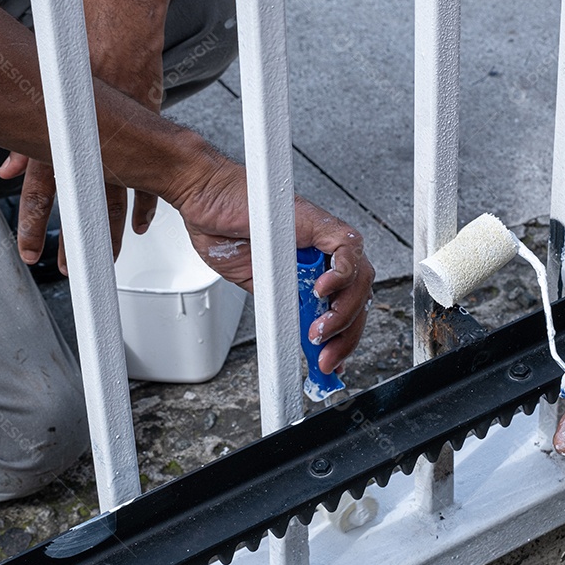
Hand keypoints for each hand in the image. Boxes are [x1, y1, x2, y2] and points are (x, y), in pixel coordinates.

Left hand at [0, 0, 176, 272]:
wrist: (125, 10)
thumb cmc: (83, 36)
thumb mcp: (42, 82)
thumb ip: (27, 133)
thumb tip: (12, 169)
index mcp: (62, 126)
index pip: (45, 187)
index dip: (36, 222)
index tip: (32, 250)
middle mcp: (92, 135)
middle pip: (81, 199)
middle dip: (75, 236)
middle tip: (69, 265)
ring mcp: (124, 132)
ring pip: (118, 192)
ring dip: (111, 228)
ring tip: (109, 254)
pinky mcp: (149, 125)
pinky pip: (149, 172)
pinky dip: (145, 199)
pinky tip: (141, 222)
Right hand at [175, 160, 374, 374]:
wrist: (204, 202)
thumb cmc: (226, 233)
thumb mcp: (257, 287)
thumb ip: (284, 307)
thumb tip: (299, 338)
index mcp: (313, 269)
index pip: (344, 308)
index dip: (343, 338)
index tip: (331, 363)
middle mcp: (325, 254)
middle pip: (358, 297)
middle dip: (345, 335)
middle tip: (326, 359)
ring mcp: (325, 238)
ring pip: (359, 278)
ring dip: (343, 312)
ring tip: (319, 331)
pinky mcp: (319, 222)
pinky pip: (347, 249)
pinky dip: (341, 274)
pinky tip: (321, 291)